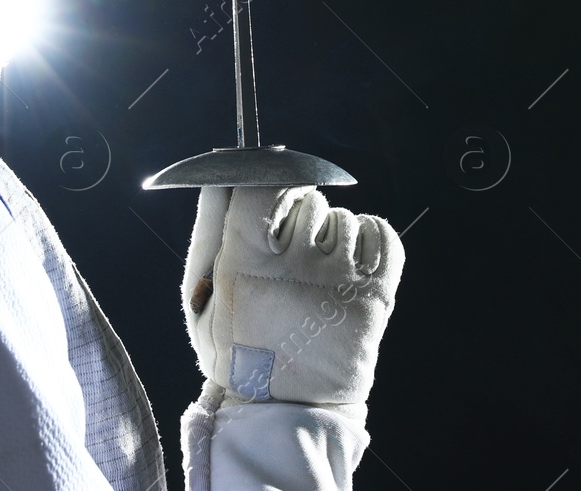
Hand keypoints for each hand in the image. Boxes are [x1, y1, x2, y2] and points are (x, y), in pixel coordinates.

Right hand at [182, 185, 403, 405]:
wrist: (285, 410)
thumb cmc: (235, 350)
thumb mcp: (199, 296)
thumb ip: (207, 228)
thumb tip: (219, 171)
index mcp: (245, 260)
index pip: (265, 183)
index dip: (268, 183)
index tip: (270, 197)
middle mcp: (295, 264)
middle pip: (307, 198)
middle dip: (298, 217)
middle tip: (289, 255)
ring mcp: (340, 279)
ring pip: (342, 218)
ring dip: (330, 235)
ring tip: (316, 275)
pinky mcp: (376, 295)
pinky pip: (381, 234)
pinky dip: (368, 239)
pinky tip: (349, 265)